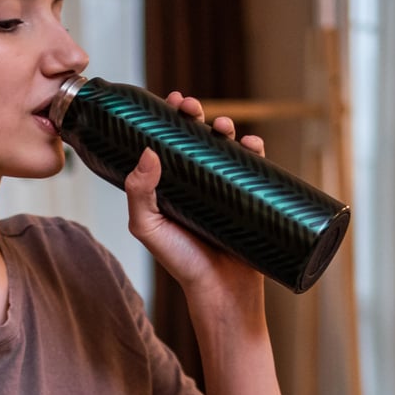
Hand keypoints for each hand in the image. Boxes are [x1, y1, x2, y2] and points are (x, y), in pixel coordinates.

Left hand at [124, 91, 266, 312]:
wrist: (222, 293)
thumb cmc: (181, 264)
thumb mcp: (149, 229)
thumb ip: (139, 194)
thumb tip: (148, 152)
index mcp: (169, 185)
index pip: (168, 143)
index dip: (170, 119)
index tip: (171, 102)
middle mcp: (196, 184)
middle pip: (197, 138)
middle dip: (197, 116)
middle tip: (192, 108)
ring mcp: (224, 190)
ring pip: (226, 148)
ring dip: (226, 128)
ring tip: (223, 126)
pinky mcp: (250, 199)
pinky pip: (255, 168)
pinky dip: (255, 151)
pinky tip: (252, 144)